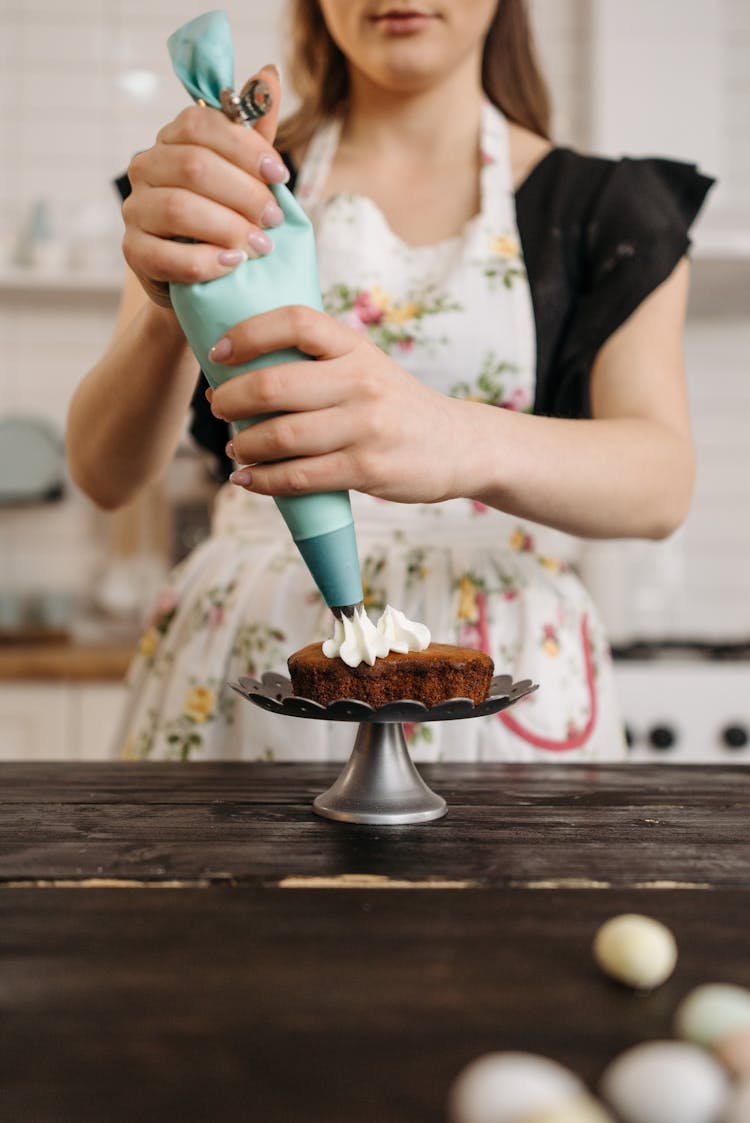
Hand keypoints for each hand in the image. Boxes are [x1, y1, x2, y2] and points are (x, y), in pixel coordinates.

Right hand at [121, 65, 288, 304]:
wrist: (202, 279)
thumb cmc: (226, 219)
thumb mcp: (245, 174)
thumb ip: (254, 130)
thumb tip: (269, 73)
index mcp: (172, 140)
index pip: (201, 125)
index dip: (245, 147)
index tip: (280, 175)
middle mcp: (146, 168)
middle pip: (193, 166)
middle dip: (243, 193)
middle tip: (275, 218)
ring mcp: (135, 209)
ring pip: (179, 208)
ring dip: (228, 227)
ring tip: (260, 245)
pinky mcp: (133, 252)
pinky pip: (165, 255)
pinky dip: (204, 261)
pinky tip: (232, 264)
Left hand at [208, 306, 471, 503]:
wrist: (460, 446)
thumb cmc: (396, 407)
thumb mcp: (367, 368)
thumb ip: (318, 363)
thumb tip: (241, 373)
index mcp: (356, 348)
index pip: (295, 322)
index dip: (248, 333)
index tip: (219, 353)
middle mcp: (361, 381)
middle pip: (274, 385)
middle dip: (231, 400)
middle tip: (219, 409)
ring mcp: (365, 426)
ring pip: (281, 436)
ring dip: (244, 446)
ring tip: (235, 450)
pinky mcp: (366, 468)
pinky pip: (299, 476)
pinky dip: (264, 480)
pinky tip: (249, 480)